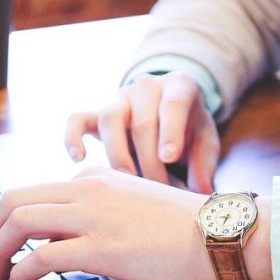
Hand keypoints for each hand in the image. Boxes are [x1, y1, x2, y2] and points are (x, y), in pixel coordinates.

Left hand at [0, 166, 217, 279]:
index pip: (35, 192)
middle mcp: (88, 190)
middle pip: (14, 200)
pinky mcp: (102, 247)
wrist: (218, 231)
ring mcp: (94, 216)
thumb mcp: (134, 204)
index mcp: (96, 179)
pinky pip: (42, 256)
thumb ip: (99, 212)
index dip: (10, 221)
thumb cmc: (185, 225)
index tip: (6, 242)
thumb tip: (65, 238)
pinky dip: (20, 272)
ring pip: (20, 222)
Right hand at [65, 72, 219, 192]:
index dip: (170, 131)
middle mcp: (146, 87)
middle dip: (149, 160)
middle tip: (157, 189)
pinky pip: (78, 119)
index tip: (169, 157)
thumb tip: (201, 192)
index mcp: (179, 87)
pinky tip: (79, 159)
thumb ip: (204, 165)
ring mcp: (119, 99)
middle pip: (142, 121)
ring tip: (127, 182)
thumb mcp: (206, 143)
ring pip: (110, 118)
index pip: (173, 104)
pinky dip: (73, 137)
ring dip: (118, 154)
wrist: (170, 114)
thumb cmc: (190, 131)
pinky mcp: (97, 114)